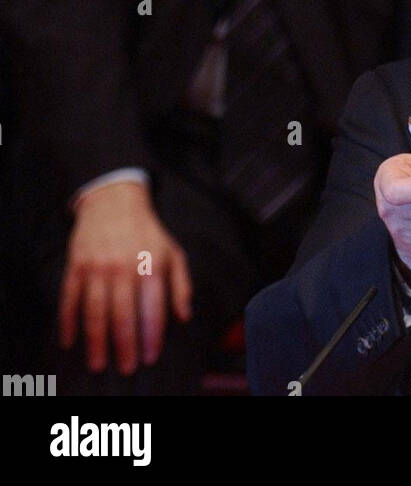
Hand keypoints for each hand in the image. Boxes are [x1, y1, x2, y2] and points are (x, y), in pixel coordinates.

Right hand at [59, 180, 192, 375]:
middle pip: (121, 315)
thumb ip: (180, 285)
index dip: (151, 336)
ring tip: (98, 363)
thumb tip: (184, 317)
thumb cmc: (147, 231)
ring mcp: (97, 266)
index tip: (149, 357)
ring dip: (95, 341)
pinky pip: (70, 298)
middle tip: (125, 368)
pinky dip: (68, 322)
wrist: (114, 200)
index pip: (151, 308)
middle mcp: (123, 267)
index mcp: (150, 265)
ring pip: (94, 311)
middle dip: (123, 346)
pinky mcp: (76, 265)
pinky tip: (69, 341)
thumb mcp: (173, 252)